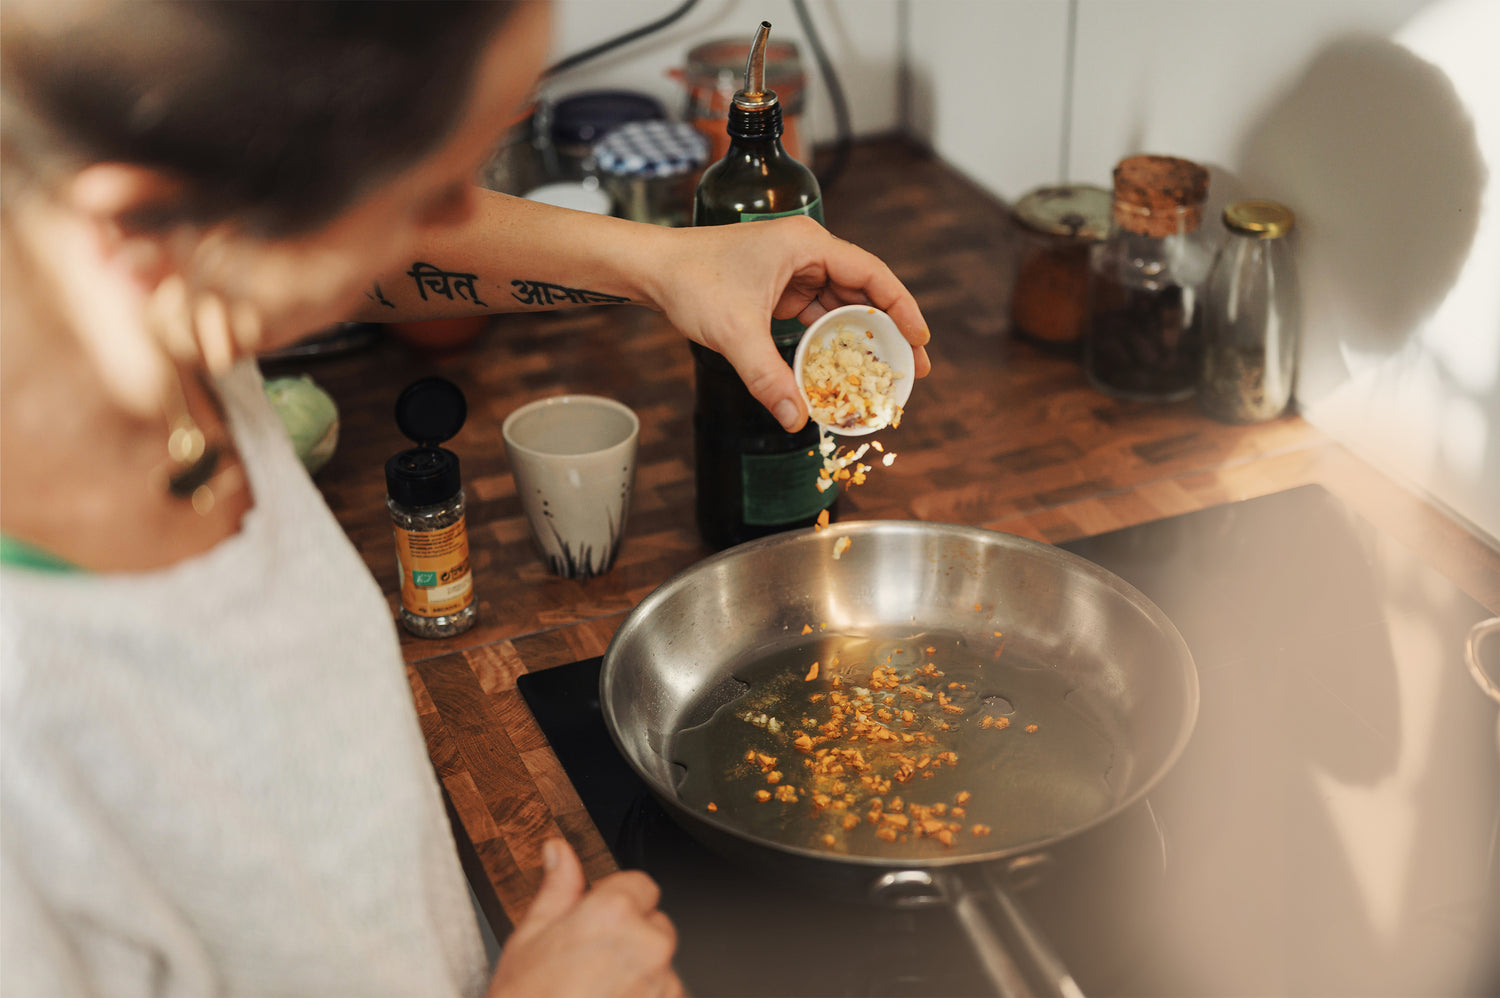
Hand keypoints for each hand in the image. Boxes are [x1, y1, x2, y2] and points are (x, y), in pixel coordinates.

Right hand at [486, 839, 681, 997]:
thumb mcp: (529, 937)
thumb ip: (557, 888)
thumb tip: (560, 851)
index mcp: (613, 912)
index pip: (641, 885)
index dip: (617, 903)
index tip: (599, 923)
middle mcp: (646, 944)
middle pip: (655, 926)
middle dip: (631, 941)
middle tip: (591, 966)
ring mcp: (662, 983)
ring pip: (661, 968)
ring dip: (640, 978)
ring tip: (596, 995)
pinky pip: (665, 997)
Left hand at [647, 215, 930, 431]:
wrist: (652, 270)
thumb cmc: (691, 280)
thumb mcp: (734, 332)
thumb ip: (768, 376)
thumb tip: (796, 418)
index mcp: (806, 244)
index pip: (873, 274)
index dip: (902, 309)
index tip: (920, 341)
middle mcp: (806, 252)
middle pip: (864, 291)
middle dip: (887, 331)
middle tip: (910, 369)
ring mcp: (793, 270)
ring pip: (841, 305)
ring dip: (860, 338)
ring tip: (881, 373)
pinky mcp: (778, 288)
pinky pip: (816, 314)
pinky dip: (829, 340)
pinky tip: (841, 367)